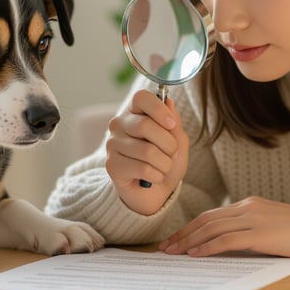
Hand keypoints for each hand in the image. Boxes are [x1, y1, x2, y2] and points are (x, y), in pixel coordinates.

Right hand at [105, 89, 188, 214]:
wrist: (157, 191)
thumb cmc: (166, 161)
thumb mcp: (178, 141)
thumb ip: (174, 123)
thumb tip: (169, 102)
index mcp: (135, 112)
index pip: (141, 98)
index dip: (158, 109)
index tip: (171, 124)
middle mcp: (119, 124)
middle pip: (145, 125)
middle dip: (168, 143)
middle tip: (172, 153)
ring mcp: (112, 144)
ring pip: (146, 151)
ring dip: (164, 163)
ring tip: (163, 167)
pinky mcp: (112, 165)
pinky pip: (142, 169)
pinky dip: (156, 176)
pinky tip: (153, 178)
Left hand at [158, 196, 289, 257]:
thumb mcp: (268, 224)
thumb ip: (248, 227)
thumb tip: (226, 241)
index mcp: (248, 204)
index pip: (211, 215)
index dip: (191, 227)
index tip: (176, 238)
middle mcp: (246, 208)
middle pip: (206, 219)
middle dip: (183, 234)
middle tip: (167, 246)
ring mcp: (252, 219)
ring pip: (212, 228)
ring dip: (190, 241)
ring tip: (175, 252)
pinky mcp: (258, 234)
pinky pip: (226, 240)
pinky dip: (207, 247)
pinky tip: (196, 254)